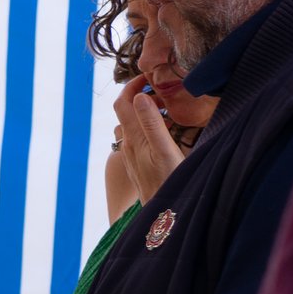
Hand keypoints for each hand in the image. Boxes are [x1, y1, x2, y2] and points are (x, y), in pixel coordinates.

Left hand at [114, 82, 184, 204]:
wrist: (166, 216)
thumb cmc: (170, 182)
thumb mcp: (164, 150)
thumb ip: (151, 123)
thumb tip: (138, 96)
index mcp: (133, 138)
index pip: (122, 103)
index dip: (132, 85)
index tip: (150, 76)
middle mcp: (127, 145)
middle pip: (125, 112)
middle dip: (141, 96)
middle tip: (166, 92)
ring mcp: (131, 155)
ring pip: (132, 124)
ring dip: (146, 111)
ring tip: (169, 109)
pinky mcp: (138, 164)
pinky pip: (139, 137)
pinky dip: (149, 126)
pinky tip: (167, 131)